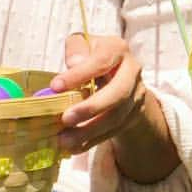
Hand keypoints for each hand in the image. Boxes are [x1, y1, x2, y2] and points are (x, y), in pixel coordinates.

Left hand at [50, 33, 148, 155]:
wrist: (117, 73)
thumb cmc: (91, 55)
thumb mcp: (82, 44)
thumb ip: (76, 49)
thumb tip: (74, 63)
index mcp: (117, 49)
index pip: (101, 61)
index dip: (79, 74)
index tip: (55, 86)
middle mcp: (132, 72)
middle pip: (118, 93)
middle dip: (91, 108)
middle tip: (65, 119)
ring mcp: (136, 95)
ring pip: (116, 117)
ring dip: (89, 131)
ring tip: (64, 139)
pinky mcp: (132, 115)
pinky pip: (113, 131)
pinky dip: (92, 141)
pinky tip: (73, 147)